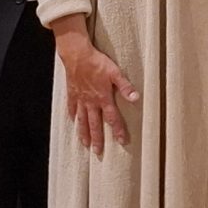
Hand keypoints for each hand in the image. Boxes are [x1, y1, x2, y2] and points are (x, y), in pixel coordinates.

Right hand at [62, 39, 138, 155]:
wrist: (77, 55)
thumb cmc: (97, 62)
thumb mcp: (115, 73)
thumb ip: (125, 87)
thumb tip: (136, 98)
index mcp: (103, 98)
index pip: (112, 118)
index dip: (118, 130)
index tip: (122, 142)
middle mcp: (91, 102)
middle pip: (94, 124)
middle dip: (97, 139)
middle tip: (98, 152)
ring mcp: (80, 98)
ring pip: (82, 120)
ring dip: (83, 133)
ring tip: (85, 144)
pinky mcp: (72, 93)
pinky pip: (71, 107)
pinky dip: (72, 115)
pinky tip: (73, 122)